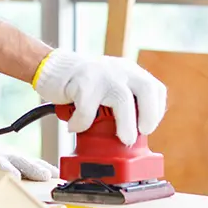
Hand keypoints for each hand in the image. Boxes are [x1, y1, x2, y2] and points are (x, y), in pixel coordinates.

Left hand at [0, 137, 58, 180]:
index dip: (5, 170)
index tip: (14, 176)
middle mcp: (4, 155)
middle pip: (18, 161)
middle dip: (29, 168)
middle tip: (41, 177)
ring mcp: (14, 157)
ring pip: (30, 161)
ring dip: (41, 168)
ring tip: (52, 175)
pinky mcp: (22, 161)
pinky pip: (36, 163)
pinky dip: (46, 167)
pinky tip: (56, 174)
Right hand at [31, 49, 166, 144]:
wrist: (52, 67)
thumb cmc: (83, 85)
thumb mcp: (110, 86)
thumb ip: (124, 102)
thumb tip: (134, 136)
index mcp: (130, 71)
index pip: (155, 89)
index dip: (156, 111)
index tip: (147, 128)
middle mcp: (120, 69)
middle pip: (146, 89)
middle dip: (149, 115)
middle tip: (141, 134)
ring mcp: (102, 73)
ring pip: (121, 99)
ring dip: (125, 124)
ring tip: (122, 139)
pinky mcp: (82, 81)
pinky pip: (87, 108)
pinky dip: (82, 123)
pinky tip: (75, 127)